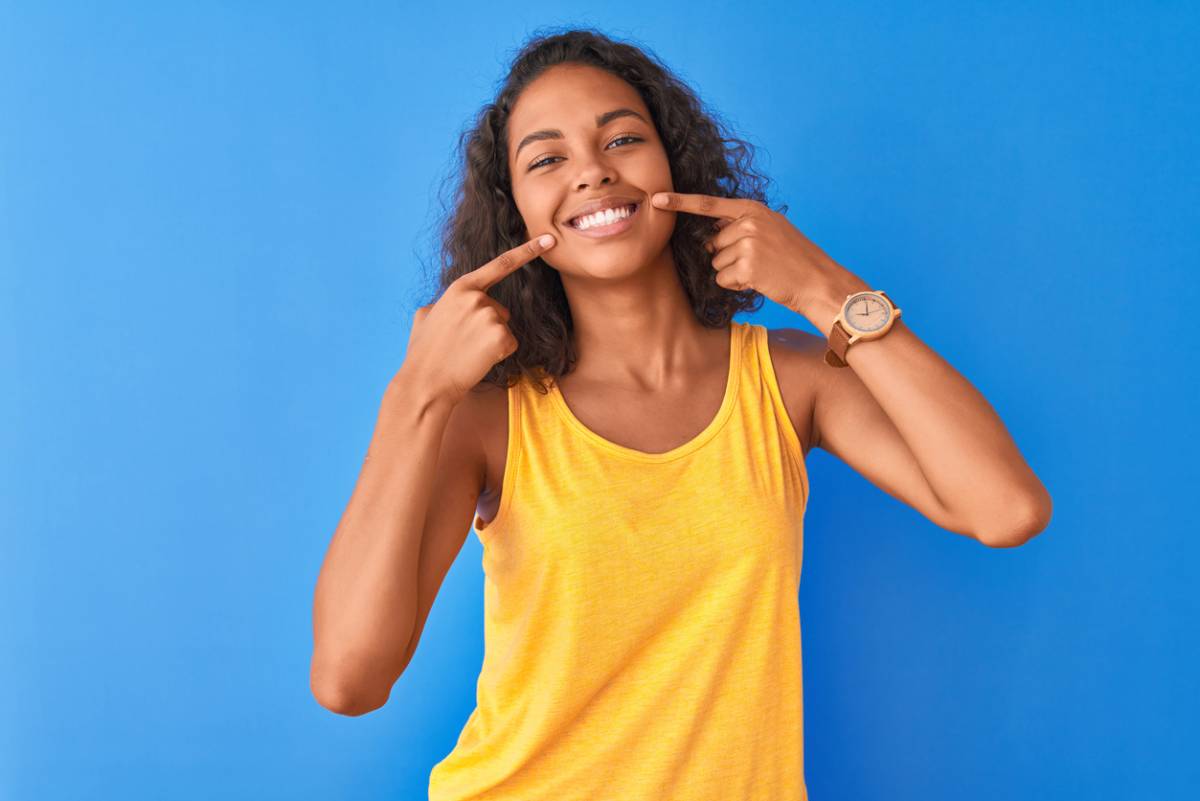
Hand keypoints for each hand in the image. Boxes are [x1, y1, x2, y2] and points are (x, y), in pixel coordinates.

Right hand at [401, 233, 556, 404]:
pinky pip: (510, 344)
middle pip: (499, 309)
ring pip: (504, 328)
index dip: (528, 250)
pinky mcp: (501, 337)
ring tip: (466, 351)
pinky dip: (498, 354)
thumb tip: (443, 304)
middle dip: (486, 325)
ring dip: (491, 341)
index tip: (549, 240)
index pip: (500, 264)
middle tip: (461, 342)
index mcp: (460, 288)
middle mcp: (478, 297)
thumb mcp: (424, 316)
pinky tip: (477, 359)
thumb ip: (442, 302)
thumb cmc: (423, 352)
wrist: (426, 381)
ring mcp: (490, 316)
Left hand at [649, 192, 869, 330]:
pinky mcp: (747, 266)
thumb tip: (711, 234)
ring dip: (734, 272)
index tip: (656, 198)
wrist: (818, 281)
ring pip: (716, 264)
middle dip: (728, 256)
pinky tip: (759, 281)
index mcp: (753, 209)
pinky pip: (723, 279)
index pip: (708, 204)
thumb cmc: (794, 258)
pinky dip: (737, 285)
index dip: (679, 202)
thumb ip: (742, 224)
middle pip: (713, 244)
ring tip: (762, 270)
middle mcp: (748, 222)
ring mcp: (747, 243)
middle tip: (759, 261)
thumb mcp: (771, 229)